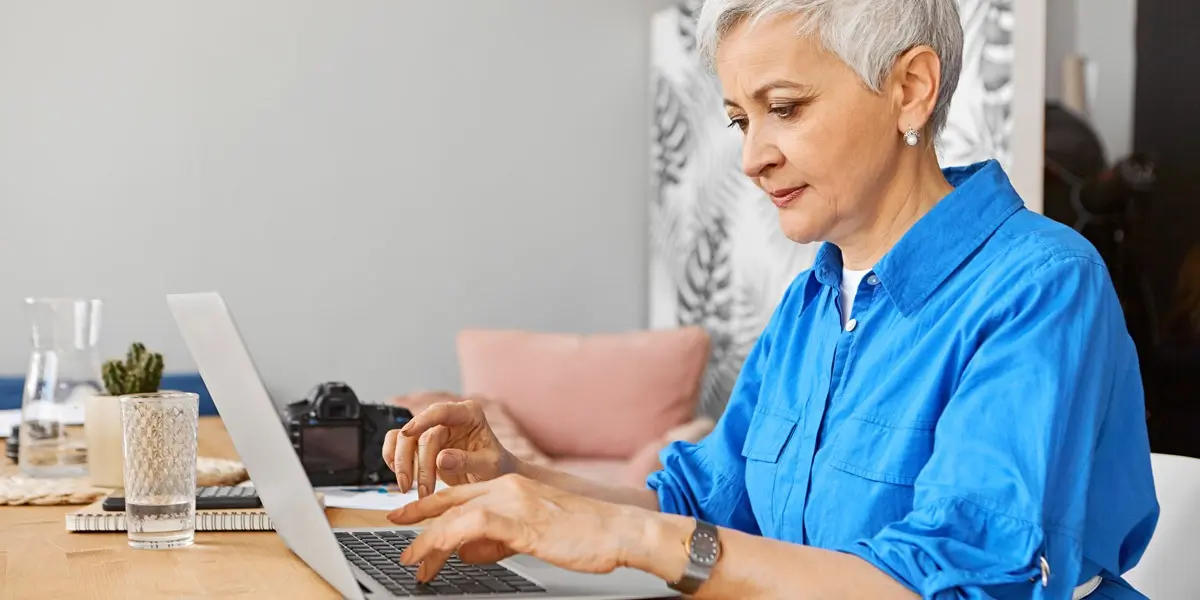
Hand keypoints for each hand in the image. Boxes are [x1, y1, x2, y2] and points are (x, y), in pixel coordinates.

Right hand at [382, 394, 516, 497]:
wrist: (493, 476)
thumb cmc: (496, 466)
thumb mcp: (489, 465)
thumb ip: (468, 461)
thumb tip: (441, 459)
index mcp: (468, 414)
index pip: (441, 411)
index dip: (423, 420)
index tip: (409, 433)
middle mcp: (448, 419)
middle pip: (418, 432)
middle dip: (412, 461)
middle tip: (412, 487)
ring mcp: (432, 430)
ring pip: (404, 439)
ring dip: (401, 464)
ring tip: (407, 488)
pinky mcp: (421, 444)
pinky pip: (398, 445)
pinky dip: (393, 459)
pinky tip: (400, 477)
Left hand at [386, 474, 639, 582]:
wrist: (619, 530)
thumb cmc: (587, 536)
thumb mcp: (534, 536)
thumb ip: (499, 540)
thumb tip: (468, 553)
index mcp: (514, 486)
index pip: (462, 493)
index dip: (430, 505)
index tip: (407, 516)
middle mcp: (508, 487)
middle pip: (450, 500)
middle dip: (418, 517)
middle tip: (396, 535)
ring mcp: (513, 500)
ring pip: (454, 515)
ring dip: (427, 540)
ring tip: (414, 561)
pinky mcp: (519, 519)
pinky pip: (469, 526)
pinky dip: (444, 540)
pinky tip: (434, 554)